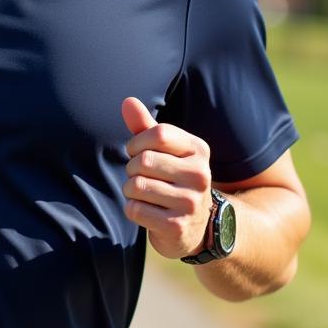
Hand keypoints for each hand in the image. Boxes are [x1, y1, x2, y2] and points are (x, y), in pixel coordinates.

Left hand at [121, 97, 212, 259]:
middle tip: (141, 176)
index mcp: (198, 150)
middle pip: (144, 161)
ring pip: (136, 186)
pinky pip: (135, 209)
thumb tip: (127, 101)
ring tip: (144, 194)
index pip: (158, 134)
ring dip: (130, 190)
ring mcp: (190, 203)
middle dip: (131, 168)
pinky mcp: (177, 226)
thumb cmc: (172, 178)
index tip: (136, 152)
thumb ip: (144, 126)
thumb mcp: (164, 150)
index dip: (137, 142)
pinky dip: (132, 209)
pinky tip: (147, 211)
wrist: (195, 226)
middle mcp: (200, 175)